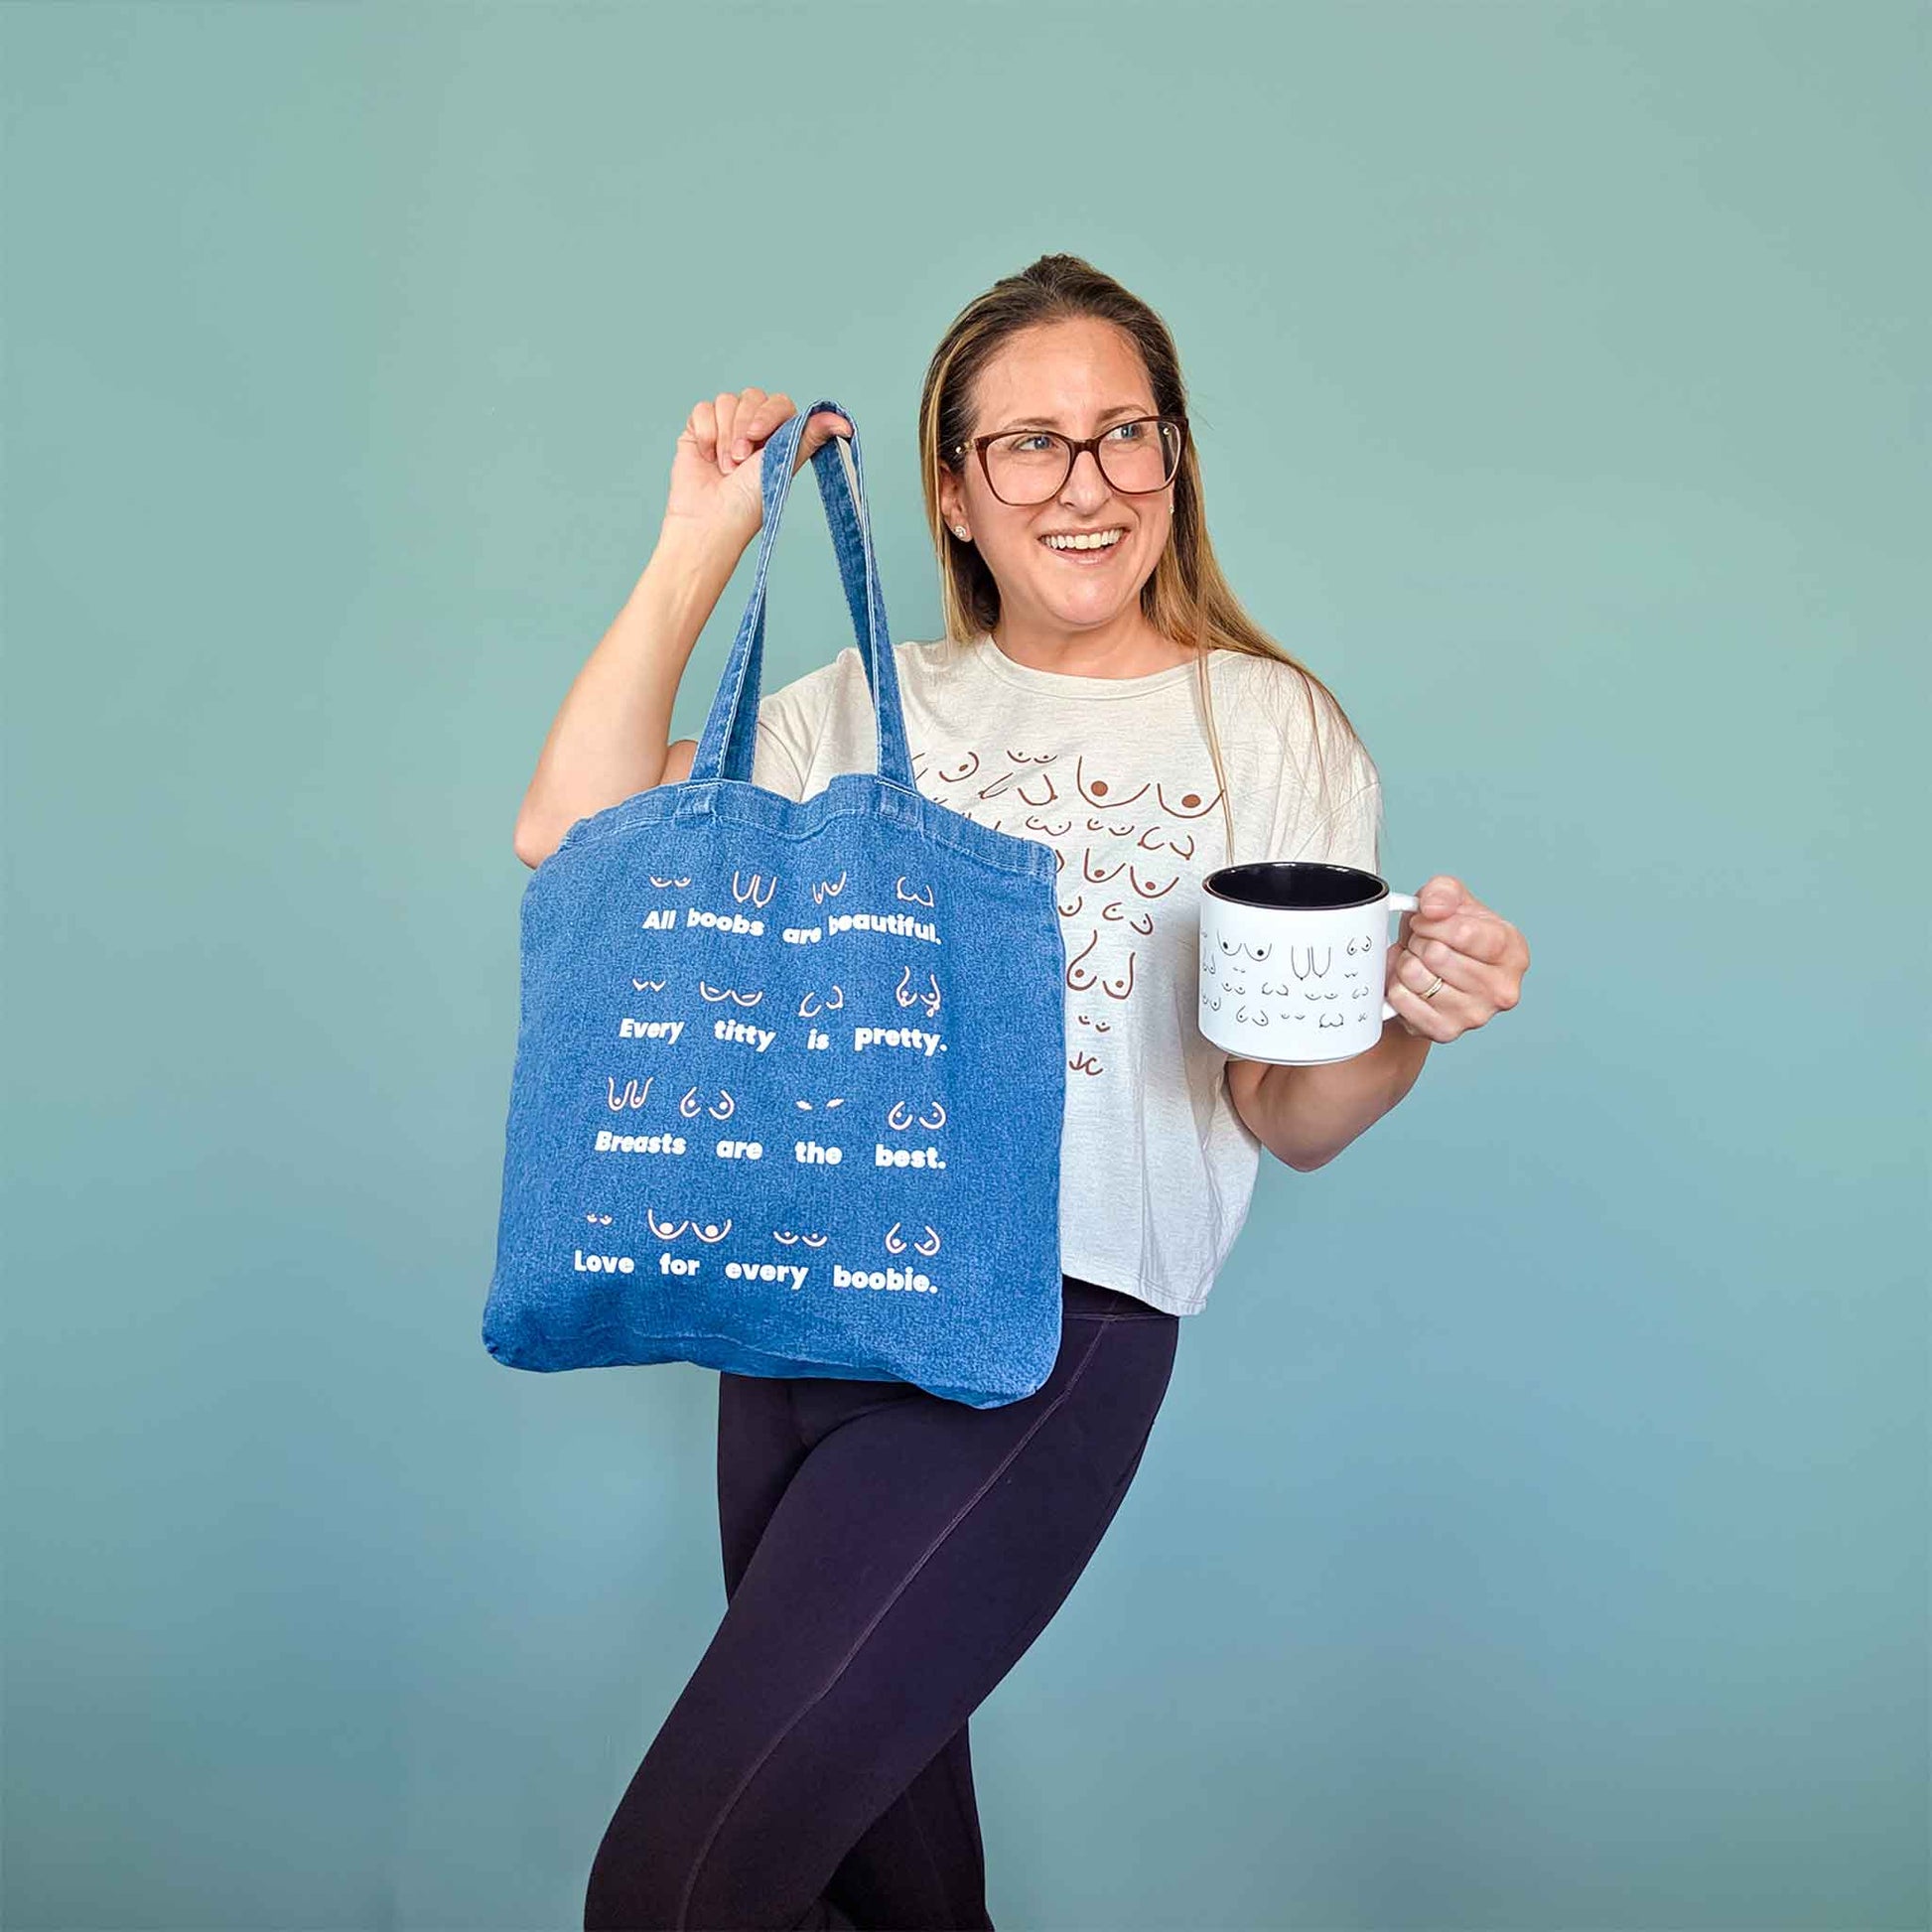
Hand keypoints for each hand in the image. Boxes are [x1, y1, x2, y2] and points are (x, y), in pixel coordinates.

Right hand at [662, 389, 853, 550]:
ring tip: (726, 467)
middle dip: (743, 429)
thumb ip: (809, 438)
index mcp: (778, 437)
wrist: (710, 519)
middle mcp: (753, 429)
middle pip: (752, 397)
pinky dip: (705, 434)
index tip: (756, 437)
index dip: (767, 415)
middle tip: (740, 462)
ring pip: (726, 401)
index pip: (778, 403)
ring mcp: (726, 428)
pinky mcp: (700, 430)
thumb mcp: (784, 465)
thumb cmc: (748, 502)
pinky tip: (707, 457)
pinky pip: (703, 409)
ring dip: (725, 436)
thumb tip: (844, 422)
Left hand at [1385, 875, 1528, 1042]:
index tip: (1426, 921)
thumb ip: (1444, 891)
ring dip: (1406, 963)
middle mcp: (1501, 989)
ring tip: (1418, 962)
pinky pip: (1401, 999)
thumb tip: (1434, 908)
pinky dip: (1396, 985)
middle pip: (1436, 955)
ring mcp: (1475, 1015)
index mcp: (1513, 952)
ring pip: (1415, 976)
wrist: (1435, 975)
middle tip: (1423, 944)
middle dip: (1419, 942)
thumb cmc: (1451, 937)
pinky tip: (1410, 983)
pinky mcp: (1445, 1032)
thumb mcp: (1452, 901)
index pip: (1462, 933)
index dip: (1431, 922)